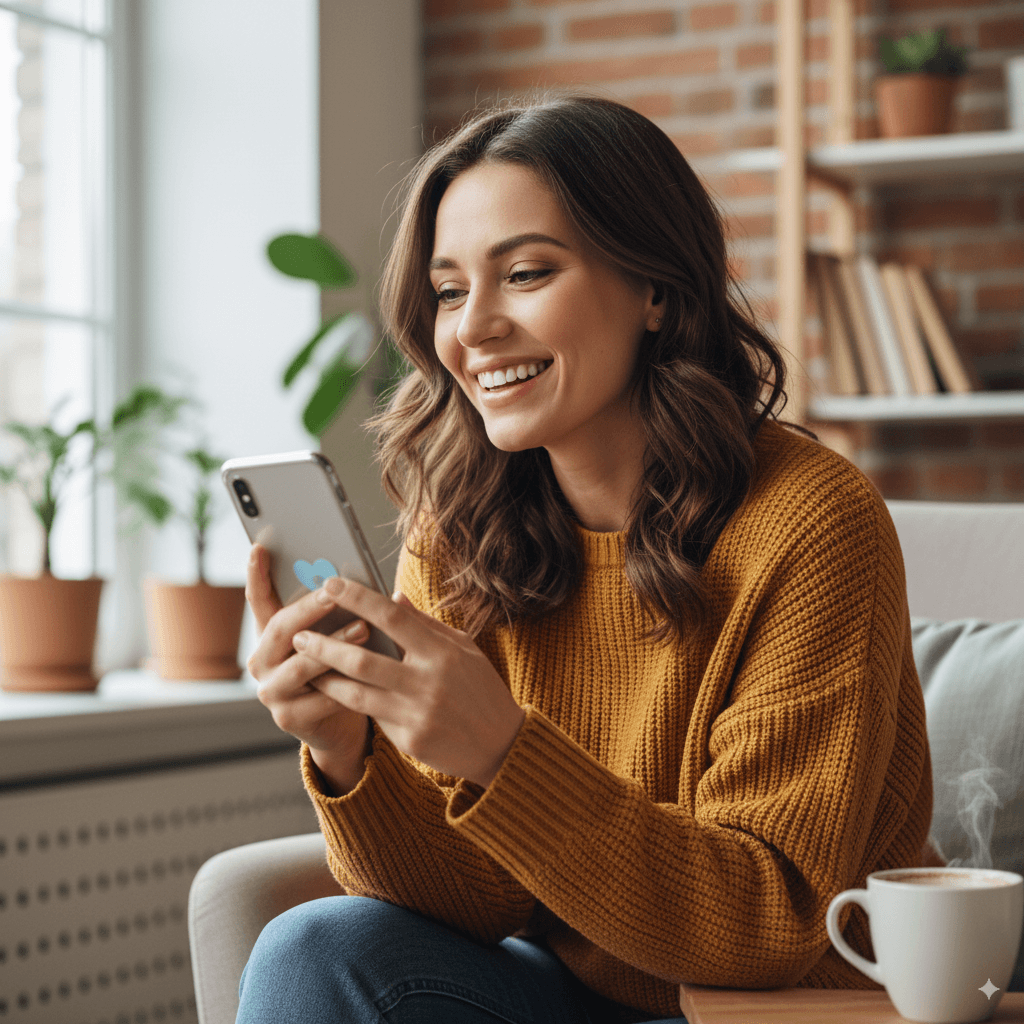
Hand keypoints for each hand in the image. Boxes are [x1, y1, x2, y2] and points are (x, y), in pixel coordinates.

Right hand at [245, 544, 371, 792]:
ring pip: (301, 664)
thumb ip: (332, 613)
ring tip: (363, 629)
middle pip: (280, 628)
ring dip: (334, 646)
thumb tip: (353, 578)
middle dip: (309, 608)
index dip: (257, 574)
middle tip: (334, 591)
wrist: (337, 722)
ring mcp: (271, 691)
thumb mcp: (332, 636)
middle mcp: (261, 661)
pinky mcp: (288, 718)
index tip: (260, 546)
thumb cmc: (338, 669)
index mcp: (268, 636)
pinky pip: (320, 698)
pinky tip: (368, 674)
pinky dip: (346, 684)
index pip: (258, 600)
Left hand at [291, 576, 525, 787]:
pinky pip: (371, 716)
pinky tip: (330, 689)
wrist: (501, 746)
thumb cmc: (481, 689)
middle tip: (298, 633)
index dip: (357, 598)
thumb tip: (392, 598)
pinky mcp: (409, 740)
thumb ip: (425, 625)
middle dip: (324, 644)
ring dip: (324, 676)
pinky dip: (348, 701)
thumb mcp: (463, 649)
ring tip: (302, 663)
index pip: (391, 617)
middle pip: (362, 659)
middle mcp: (427, 682)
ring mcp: (416, 713)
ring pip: (355, 693)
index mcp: (442, 652)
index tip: (330, 584)